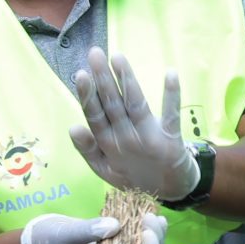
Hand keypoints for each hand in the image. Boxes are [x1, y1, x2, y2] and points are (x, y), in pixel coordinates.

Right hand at [69, 49, 198, 200]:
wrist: (170, 190)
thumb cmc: (133, 173)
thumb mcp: (104, 168)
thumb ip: (88, 149)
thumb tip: (73, 126)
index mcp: (108, 145)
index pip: (95, 116)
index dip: (88, 96)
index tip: (80, 74)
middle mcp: (126, 140)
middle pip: (113, 105)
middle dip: (103, 79)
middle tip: (95, 53)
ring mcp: (149, 139)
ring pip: (135, 105)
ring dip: (127, 80)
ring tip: (118, 57)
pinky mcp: (171, 139)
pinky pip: (171, 114)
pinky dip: (172, 94)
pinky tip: (171, 73)